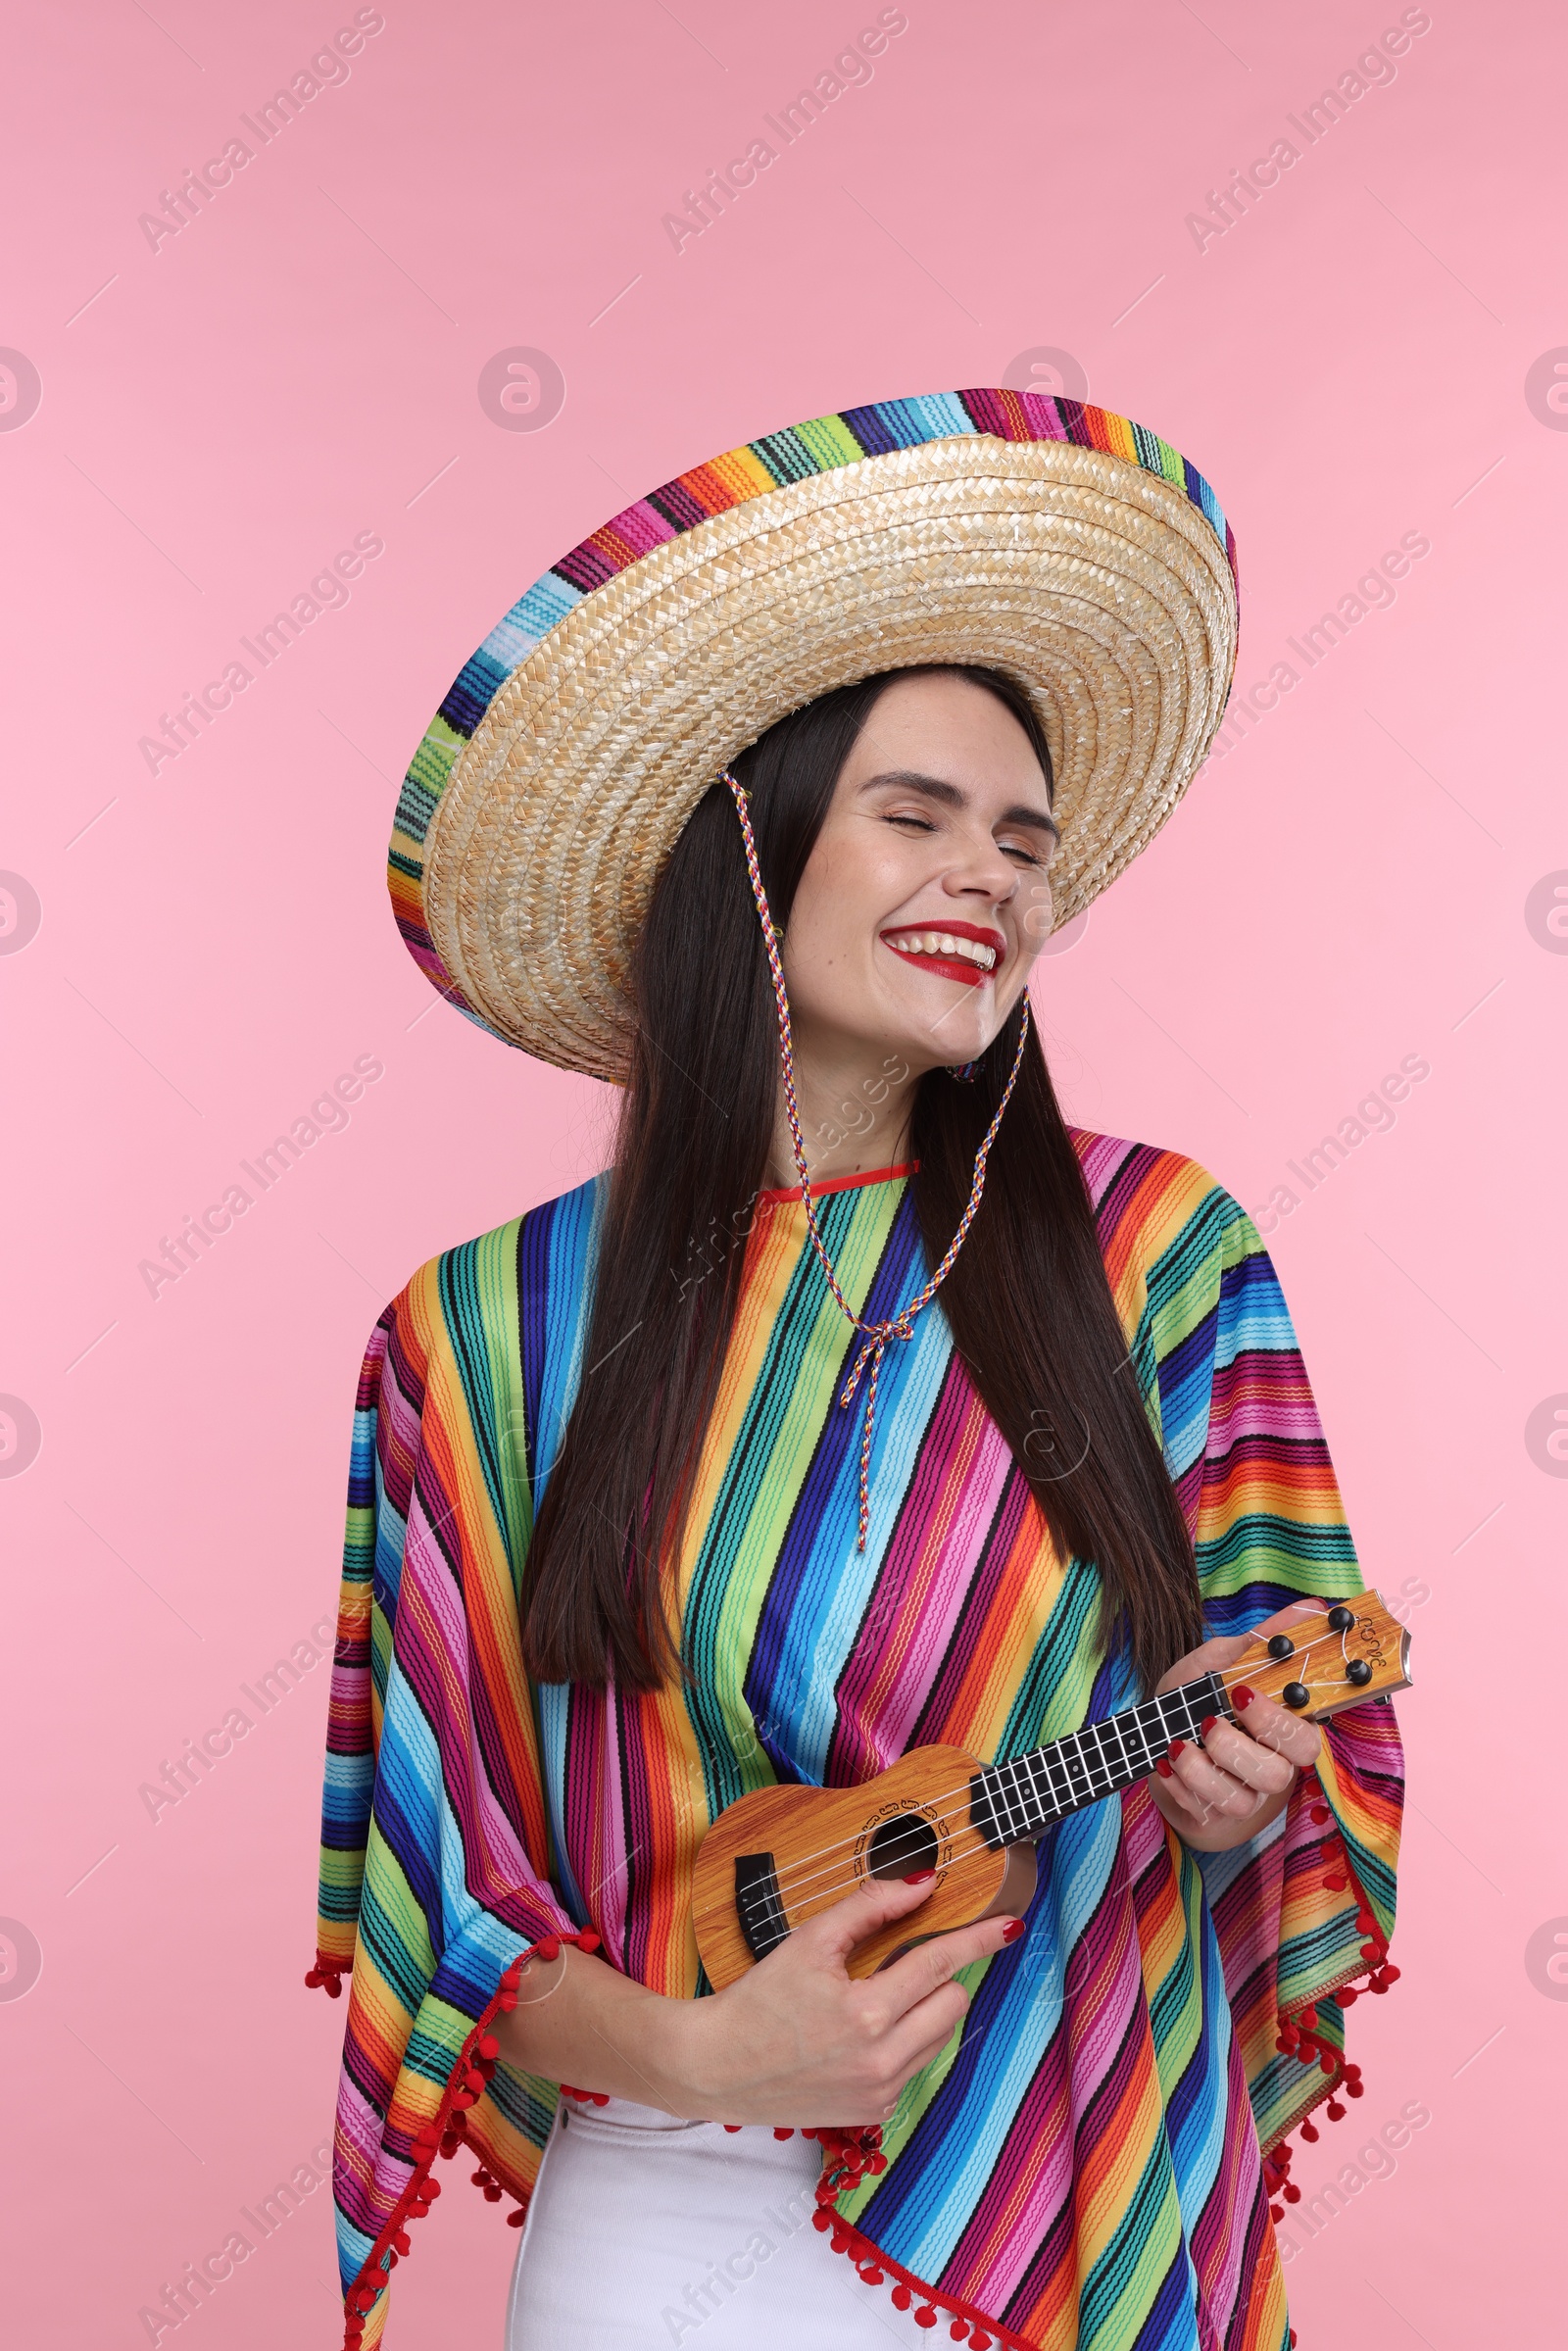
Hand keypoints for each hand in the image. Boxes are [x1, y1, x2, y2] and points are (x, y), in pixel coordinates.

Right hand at [657, 1873, 1019, 2126]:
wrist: (718, 2067)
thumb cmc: (759, 2000)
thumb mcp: (810, 1942)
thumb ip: (870, 1907)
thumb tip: (922, 1885)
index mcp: (866, 2013)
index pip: (939, 1965)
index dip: (977, 1940)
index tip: (1009, 1925)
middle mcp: (881, 2060)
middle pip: (952, 2004)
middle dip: (940, 1976)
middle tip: (904, 1961)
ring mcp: (881, 2091)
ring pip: (939, 2036)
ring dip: (925, 2008)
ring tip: (878, 1996)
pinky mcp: (875, 2111)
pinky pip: (916, 2064)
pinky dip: (905, 2040)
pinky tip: (864, 2032)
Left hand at [1149, 1602, 1322, 1851]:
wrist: (1156, 1740)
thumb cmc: (1197, 1698)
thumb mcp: (1222, 1661)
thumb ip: (1262, 1641)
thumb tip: (1314, 1606)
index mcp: (1282, 1730)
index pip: (1308, 1737)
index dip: (1281, 1722)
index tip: (1243, 1693)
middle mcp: (1272, 1768)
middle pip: (1280, 1773)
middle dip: (1240, 1747)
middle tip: (1209, 1720)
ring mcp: (1244, 1797)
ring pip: (1242, 1799)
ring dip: (1204, 1770)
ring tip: (1179, 1743)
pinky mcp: (1212, 1817)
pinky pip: (1204, 1811)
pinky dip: (1180, 1783)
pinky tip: (1165, 1760)